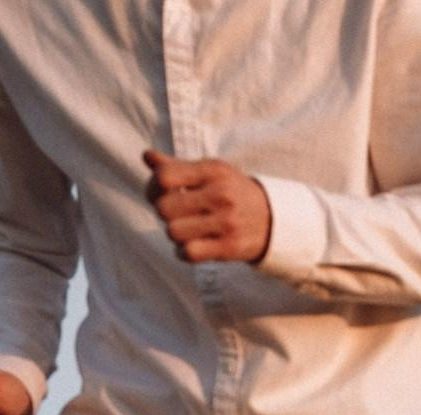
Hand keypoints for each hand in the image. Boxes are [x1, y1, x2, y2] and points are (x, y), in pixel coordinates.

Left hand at [143, 149, 271, 263]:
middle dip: (164, 213)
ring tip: (187, 229)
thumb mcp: (210, 173)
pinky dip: (183, 252)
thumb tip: (147, 156)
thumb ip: (177, 166)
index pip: (164, 178)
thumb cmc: (232, 192)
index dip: (152, 188)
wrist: (273, 220)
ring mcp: (227, 222)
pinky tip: (191, 245)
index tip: (160, 194)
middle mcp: (221, 195)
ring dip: (175, 233)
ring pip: (174, 232)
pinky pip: (189, 253)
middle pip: (164, 208)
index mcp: (213, 171)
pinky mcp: (230, 247)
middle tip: (176, 214)